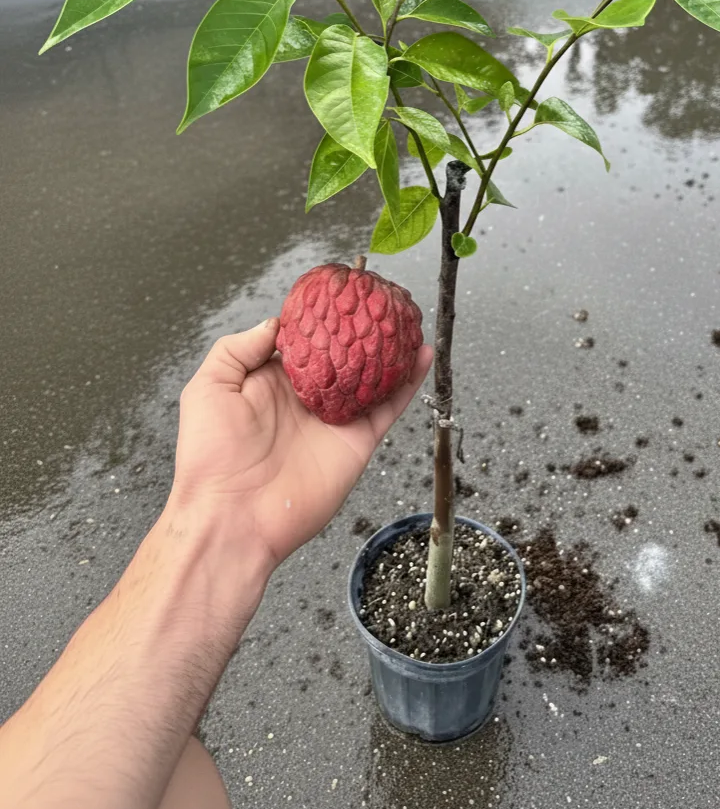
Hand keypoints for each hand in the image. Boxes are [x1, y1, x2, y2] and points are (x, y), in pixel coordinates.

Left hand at [170, 318, 432, 568]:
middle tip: (382, 298)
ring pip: (371, 375)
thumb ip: (240, 348)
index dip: (321, 316)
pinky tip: (422, 355)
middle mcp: (307, 397)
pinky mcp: (358, 440)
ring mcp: (335, 418)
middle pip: (343, 353)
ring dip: (391, 349)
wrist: (233, 518)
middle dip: (361, 327)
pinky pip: (389, 406)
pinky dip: (409, 382)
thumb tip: (278, 323)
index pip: (304, 340)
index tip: (339, 291)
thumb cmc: (211, 457)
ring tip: (409, 319)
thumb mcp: (209, 387)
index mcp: (271, 381)